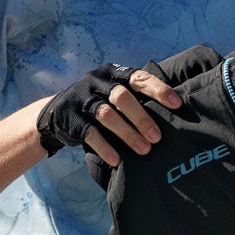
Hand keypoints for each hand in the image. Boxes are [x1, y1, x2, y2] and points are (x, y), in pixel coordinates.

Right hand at [36, 63, 183, 165]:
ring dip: (127, 134)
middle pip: (122, 97)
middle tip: (158, 137)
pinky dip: (105, 147)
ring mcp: (83, 100)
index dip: (158, 90)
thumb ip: (138, 97)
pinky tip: (117, 160)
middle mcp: (98, 83)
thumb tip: (176, 112)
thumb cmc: (102, 103)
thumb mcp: (116, 92)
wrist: (57, 112)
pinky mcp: (72, 119)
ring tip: (144, 151)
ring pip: (107, 115)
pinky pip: (90, 133)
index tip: (176, 104)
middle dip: (142, 118)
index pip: (139, 78)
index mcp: (114, 74)